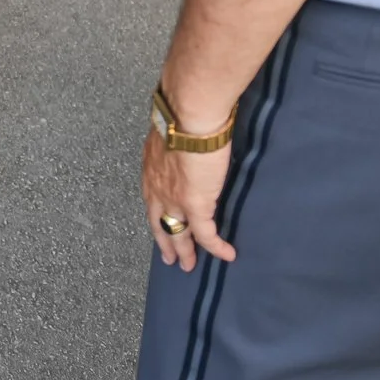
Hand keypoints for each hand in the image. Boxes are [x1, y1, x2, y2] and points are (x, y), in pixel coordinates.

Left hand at [142, 123, 237, 271]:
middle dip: (166, 242)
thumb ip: (175, 143)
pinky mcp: (196, 206)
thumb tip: (184, 139)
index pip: (152, 200)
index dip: (157, 215)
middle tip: (170, 258)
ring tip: (189, 265)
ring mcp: (175, 200)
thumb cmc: (182, 114)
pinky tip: (228, 255)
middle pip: (159, 224)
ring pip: (178, 234)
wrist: (189, 116)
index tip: (160, 226)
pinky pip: (207, 234)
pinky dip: (217, 247)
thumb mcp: (171, 132)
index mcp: (151, 170)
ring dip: (184, 251)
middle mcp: (157, 189)